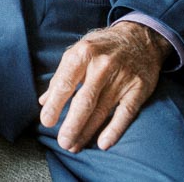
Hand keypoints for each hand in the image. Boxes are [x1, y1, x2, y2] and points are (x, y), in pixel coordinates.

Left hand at [39, 21, 171, 151]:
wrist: (140, 37)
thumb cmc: (102, 46)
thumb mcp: (78, 51)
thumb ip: (61, 76)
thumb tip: (43, 100)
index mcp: (83, 53)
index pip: (65, 83)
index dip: (54, 105)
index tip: (46, 122)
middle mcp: (102, 65)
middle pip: (84, 101)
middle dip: (71, 124)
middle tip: (62, 142)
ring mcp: (122, 77)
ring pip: (102, 110)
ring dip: (87, 131)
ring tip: (75, 146)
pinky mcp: (138, 88)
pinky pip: (125, 113)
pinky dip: (114, 130)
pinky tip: (103, 143)